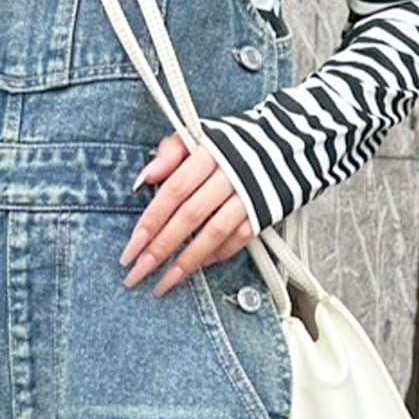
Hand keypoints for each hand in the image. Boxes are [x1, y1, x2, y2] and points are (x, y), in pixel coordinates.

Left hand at [120, 133, 255, 295]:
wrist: (287, 144)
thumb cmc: (232, 144)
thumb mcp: (198, 135)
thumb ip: (169, 152)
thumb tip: (145, 178)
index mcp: (208, 153)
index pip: (172, 191)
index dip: (150, 221)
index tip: (130, 248)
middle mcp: (229, 175)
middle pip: (189, 216)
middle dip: (160, 248)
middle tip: (138, 273)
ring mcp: (249, 196)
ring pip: (213, 234)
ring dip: (187, 262)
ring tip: (164, 283)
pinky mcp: (265, 212)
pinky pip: (238, 239)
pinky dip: (217, 255)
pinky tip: (196, 266)